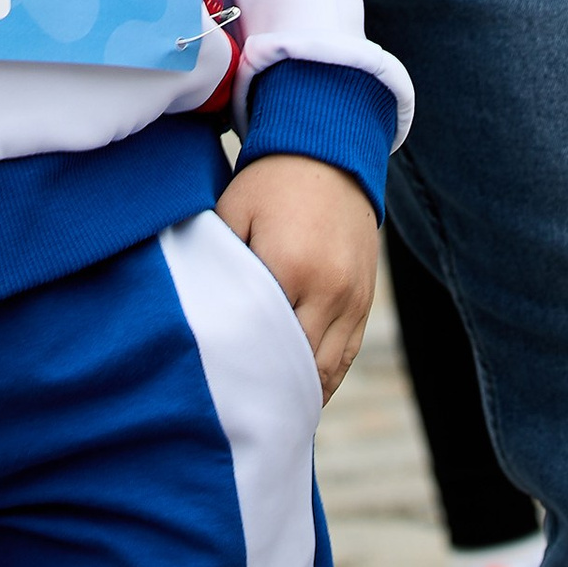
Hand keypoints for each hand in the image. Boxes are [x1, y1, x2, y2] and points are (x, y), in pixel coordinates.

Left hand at [216, 151, 378, 403]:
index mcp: (287, 266)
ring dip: (298, 391)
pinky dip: (324, 379)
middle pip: (296, 364)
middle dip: (269, 388)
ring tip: (267, 409)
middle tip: (238, 411)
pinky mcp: (365, 301)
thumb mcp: (233, 210)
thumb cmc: (270, 184)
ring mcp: (351, 298)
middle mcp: (326, 289)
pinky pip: (347, 356)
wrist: (330, 155)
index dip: (240, 366)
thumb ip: (220, 260)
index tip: (218, 388)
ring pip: (325, 370)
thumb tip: (202, 308)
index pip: (261, 338)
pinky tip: (299, 391)